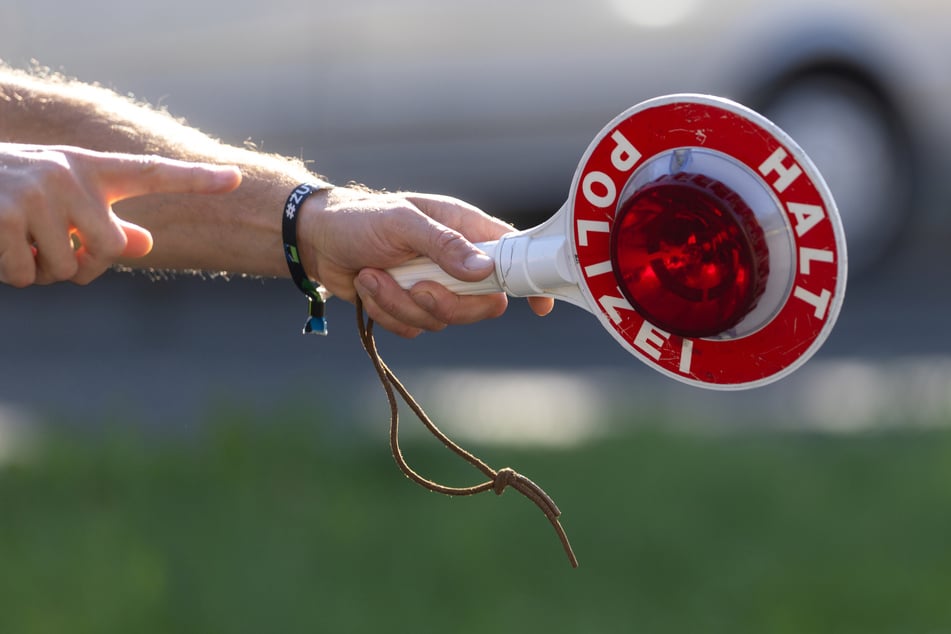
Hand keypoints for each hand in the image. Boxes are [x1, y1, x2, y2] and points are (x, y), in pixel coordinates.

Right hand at [0, 143, 240, 285]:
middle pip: (107, 252)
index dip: (196, 179)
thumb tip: (145, 243)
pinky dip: (10, 274)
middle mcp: (67, 174)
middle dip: (81, 265)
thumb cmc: (8, 192)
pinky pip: (26, 276)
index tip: (237, 179)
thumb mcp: (59, 200)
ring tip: (15, 238)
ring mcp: (34, 193)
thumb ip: (102, 222)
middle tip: (53, 248)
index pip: (152, 173)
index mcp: (89, 169)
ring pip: (63, 270)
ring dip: (39, 270)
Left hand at [301, 188, 553, 336]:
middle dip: (445, 304)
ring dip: (400, 303)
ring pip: (442, 320)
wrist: (316, 239)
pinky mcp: (409, 307)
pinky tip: (368, 285)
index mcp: (465, 231)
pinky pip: (412, 329)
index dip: (530, 281)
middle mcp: (455, 262)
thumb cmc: (359, 218)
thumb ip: (444, 245)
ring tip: (374, 274)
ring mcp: (433, 287)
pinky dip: (386, 313)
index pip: (514, 256)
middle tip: (416, 287)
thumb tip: (485, 269)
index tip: (542, 306)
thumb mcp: (402, 221)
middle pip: (482, 304)